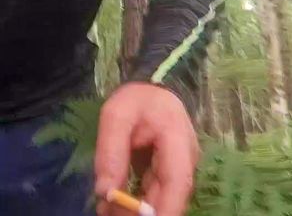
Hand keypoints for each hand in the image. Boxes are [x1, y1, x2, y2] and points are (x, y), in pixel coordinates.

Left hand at [95, 83, 199, 215]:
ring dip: (135, 210)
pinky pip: (154, 196)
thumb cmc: (137, 99)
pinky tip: (113, 203)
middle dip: (141, 213)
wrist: (153, 88)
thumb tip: (105, 192)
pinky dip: (135, 204)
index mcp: (177, 139)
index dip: (166, 210)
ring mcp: (179, 168)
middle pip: (170, 198)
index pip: (178, 181)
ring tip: (106, 206)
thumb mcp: (116, 115)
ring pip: (161, 201)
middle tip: (109, 211)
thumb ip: (111, 150)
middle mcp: (185, 159)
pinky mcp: (170, 175)